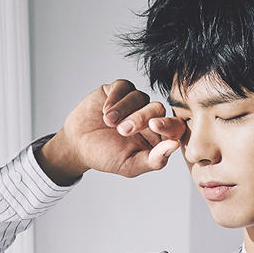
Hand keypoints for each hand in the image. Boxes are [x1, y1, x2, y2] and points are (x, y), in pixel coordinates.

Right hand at [37, 79, 186, 183]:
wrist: (78, 145)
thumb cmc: (106, 157)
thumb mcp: (130, 166)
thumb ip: (154, 160)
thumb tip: (175, 145)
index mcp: (157, 136)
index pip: (173, 127)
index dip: (168, 124)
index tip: (155, 126)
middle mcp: (148, 117)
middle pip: (157, 109)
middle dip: (141, 118)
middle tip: (122, 131)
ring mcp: (134, 103)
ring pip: (140, 97)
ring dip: (124, 109)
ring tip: (109, 122)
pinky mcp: (118, 91)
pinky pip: (124, 87)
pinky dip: (116, 98)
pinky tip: (105, 111)